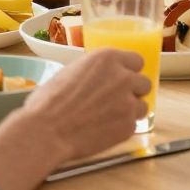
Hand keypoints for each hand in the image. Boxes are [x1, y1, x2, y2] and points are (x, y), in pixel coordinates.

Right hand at [6, 49, 150, 162]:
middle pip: (144, 83)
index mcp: (108, 58)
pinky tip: (103, 130)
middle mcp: (123, 77)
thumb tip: (101, 77)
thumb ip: (95, 71)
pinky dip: (121, 128)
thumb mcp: (71, 71)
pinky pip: (133, 125)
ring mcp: (128, 103)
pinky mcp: (128, 126)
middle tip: (115, 101)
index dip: (128, 72)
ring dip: (130, 111)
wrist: (46, 131)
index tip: (120, 80)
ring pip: (142, 106)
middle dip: (132, 91)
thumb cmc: (49, 101)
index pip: (137, 61)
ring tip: (108, 118)